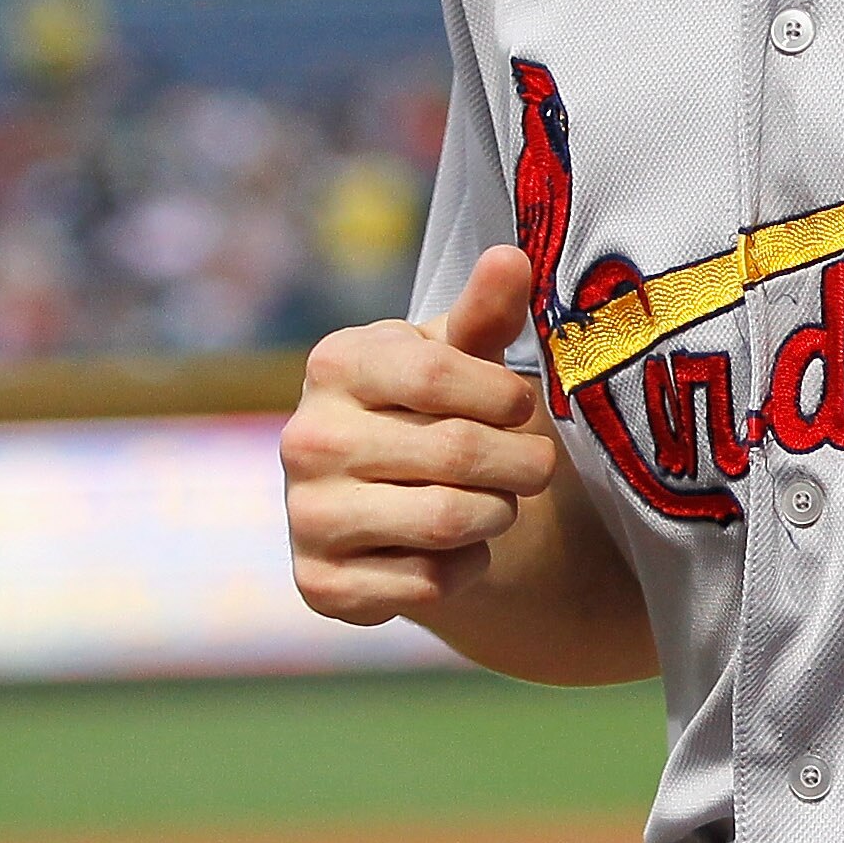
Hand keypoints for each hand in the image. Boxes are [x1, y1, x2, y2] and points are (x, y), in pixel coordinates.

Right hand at [281, 245, 558, 627]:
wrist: (388, 500)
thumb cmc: (433, 406)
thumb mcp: (460, 354)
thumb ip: (487, 311)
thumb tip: (512, 257)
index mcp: (335, 364)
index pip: (440, 375)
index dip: (504, 395)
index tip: (523, 406)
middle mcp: (305, 438)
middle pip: (456, 452)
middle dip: (521, 463)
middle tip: (537, 465)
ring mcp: (306, 514)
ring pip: (447, 520)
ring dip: (498, 513)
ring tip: (499, 500)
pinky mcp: (320, 585)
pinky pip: (428, 581)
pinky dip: (466, 567)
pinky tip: (457, 547)